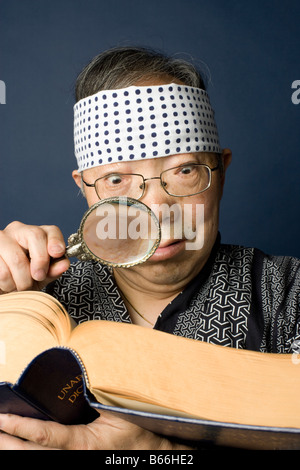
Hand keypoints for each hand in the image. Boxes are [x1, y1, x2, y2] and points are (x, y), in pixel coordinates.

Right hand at [0, 221, 69, 293]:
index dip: (56, 241)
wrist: (2, 285)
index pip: (51, 230)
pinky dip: (8, 284)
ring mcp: (1, 238)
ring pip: (17, 258)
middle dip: (40, 261)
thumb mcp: (42, 276)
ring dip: (22, 280)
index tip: (57, 253)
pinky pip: (3, 270)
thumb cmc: (23, 278)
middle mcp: (18, 230)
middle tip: (38, 277)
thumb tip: (64, 264)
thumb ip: (53, 270)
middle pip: (35, 236)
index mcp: (36, 234)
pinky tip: (8, 284)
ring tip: (20, 286)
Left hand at [0, 412, 192, 449]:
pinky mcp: (76, 461)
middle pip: (31, 454)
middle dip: (7, 442)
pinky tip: (18, 445)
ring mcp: (74, 464)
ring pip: (35, 461)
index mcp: (84, 444)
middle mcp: (75, 458)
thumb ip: (94, 396)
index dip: (20, 427)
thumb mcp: (116, 409)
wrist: (151, 452)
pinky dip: (29, 451)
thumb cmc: (136, 430)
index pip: (44, 436)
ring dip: (14, 449)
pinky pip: (47, 458)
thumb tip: (74, 376)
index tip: (1, 419)